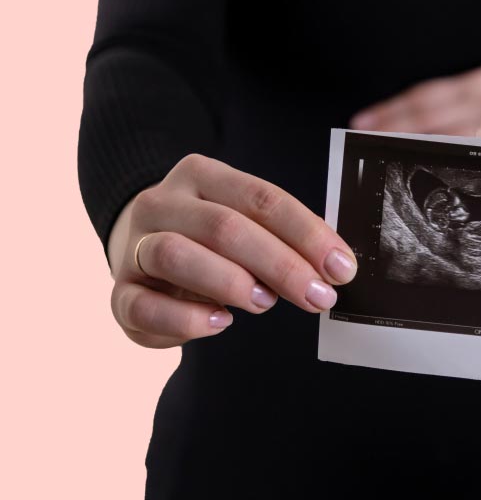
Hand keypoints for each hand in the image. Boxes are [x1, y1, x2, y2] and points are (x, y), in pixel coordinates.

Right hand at [107, 154, 357, 347]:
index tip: (342, 268)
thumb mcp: (246, 224)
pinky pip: (143, 305)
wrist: (141, 250)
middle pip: (224, 227)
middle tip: (318, 297)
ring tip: (264, 303)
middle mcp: (163, 203)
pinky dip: (185, 318)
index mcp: (202, 176)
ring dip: (229, 282)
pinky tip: (219, 323)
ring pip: (176, 254)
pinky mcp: (120, 292)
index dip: (306, 234)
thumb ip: (282, 237)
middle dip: (280, 265)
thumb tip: (334, 268)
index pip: (261, 198)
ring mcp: (135, 245)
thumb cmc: (211, 240)